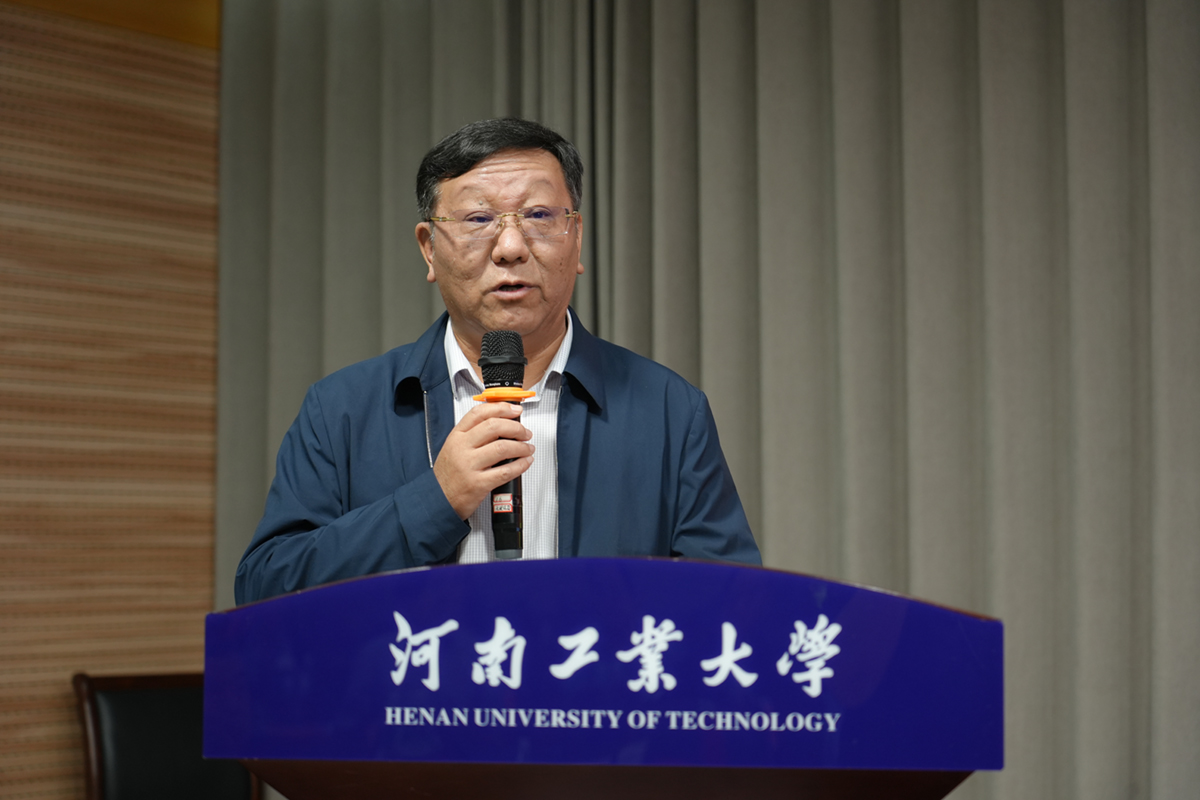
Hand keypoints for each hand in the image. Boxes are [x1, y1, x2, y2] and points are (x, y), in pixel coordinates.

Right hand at [434, 402, 533, 519]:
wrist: (437, 500)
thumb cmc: (448, 475)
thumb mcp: (454, 448)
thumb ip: (474, 435)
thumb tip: (503, 424)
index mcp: (456, 436)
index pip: (480, 413)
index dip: (501, 408)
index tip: (515, 410)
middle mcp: (462, 448)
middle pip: (494, 427)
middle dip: (516, 428)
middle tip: (525, 433)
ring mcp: (469, 465)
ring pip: (502, 448)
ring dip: (521, 447)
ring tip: (528, 448)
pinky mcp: (478, 483)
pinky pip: (505, 471)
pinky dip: (520, 465)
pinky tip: (525, 462)